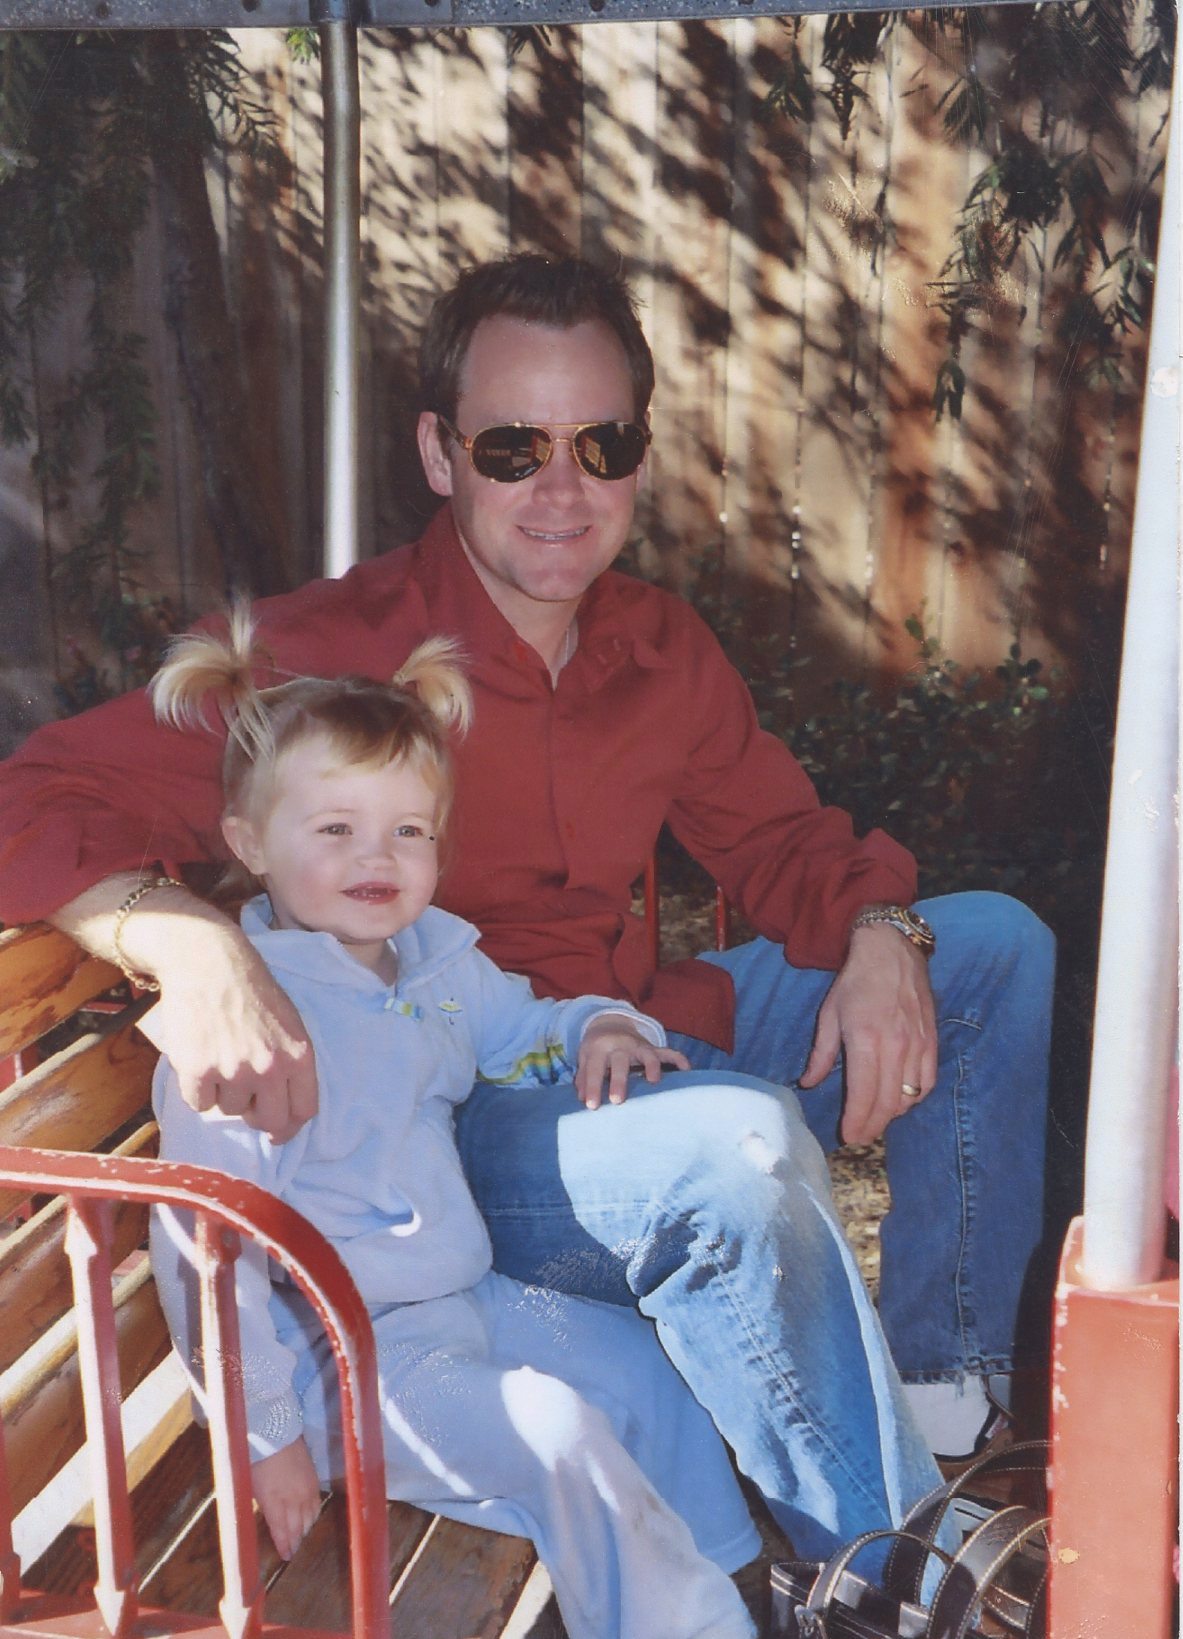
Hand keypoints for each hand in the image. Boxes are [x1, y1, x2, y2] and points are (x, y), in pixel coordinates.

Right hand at [138, 921, 317, 1143]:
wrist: (208, 962)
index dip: (290, 1126)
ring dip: (224, 1093)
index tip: (278, 1132)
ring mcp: (233, 1071)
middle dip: (257, 1118)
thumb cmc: (250, 990)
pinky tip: (199, 1059)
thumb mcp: (289, 1023)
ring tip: (220, 1057)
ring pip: (230, 1110)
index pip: (304, 1110)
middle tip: (244, 1100)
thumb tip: (286, 1111)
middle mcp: (270, 1068)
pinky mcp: (198, 1071)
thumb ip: (290, 1064)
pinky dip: (197, 1089)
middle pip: (270, 1121)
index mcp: (298, 1055)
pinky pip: (199, 1103)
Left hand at [252, 1436, 321, 1560]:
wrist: (276, 1432)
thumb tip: (268, 1523)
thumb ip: (262, 1508)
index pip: (283, 1532)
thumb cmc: (258, 1460)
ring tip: (300, 1537)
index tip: (286, 1556)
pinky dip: (313, 1515)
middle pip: (298, 1528)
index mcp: (276, 1502)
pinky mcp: (314, 1480)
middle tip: (293, 1550)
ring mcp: (306, 1490)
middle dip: (295, 1541)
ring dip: (305, 1529)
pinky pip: (316, 1504)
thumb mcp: (253, 1487)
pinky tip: (309, 1519)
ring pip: (310, 1518)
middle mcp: (294, 1499)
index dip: (285, 1546)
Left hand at [575, 1016, 688, 1109]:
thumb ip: (584, 1077)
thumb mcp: (585, 1058)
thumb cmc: (596, 1049)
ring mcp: (639, 1046)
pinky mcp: (653, 1049)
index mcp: (599, 1048)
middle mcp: (620, 1045)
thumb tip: (583, 1099)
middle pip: (620, 1062)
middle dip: (619, 1081)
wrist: (610, 1023)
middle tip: (617, 1101)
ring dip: (651, 1067)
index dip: (593, 1087)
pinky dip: (678, 1060)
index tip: (592, 1106)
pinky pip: (668, 1053)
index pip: (595, 1068)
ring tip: (654, 1082)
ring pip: (647, 1055)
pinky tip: (686, 1071)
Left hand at [797, 924, 936, 1144]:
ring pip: (908, 1097)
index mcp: (866, 1040)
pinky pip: (927, 1082)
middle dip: (873, 1126)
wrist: (891, 951)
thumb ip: (822, 1054)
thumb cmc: (856, 981)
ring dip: (892, 1113)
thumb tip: (809, 1083)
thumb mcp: (829, 1014)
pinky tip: (901, 1099)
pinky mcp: (932, 1041)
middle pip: (887, 1103)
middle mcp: (895, 1047)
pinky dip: (914, 1097)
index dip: (856, 1122)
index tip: (848, 1136)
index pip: (863, 1095)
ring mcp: (917, 1045)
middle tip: (860, 1136)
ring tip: (876, 1117)